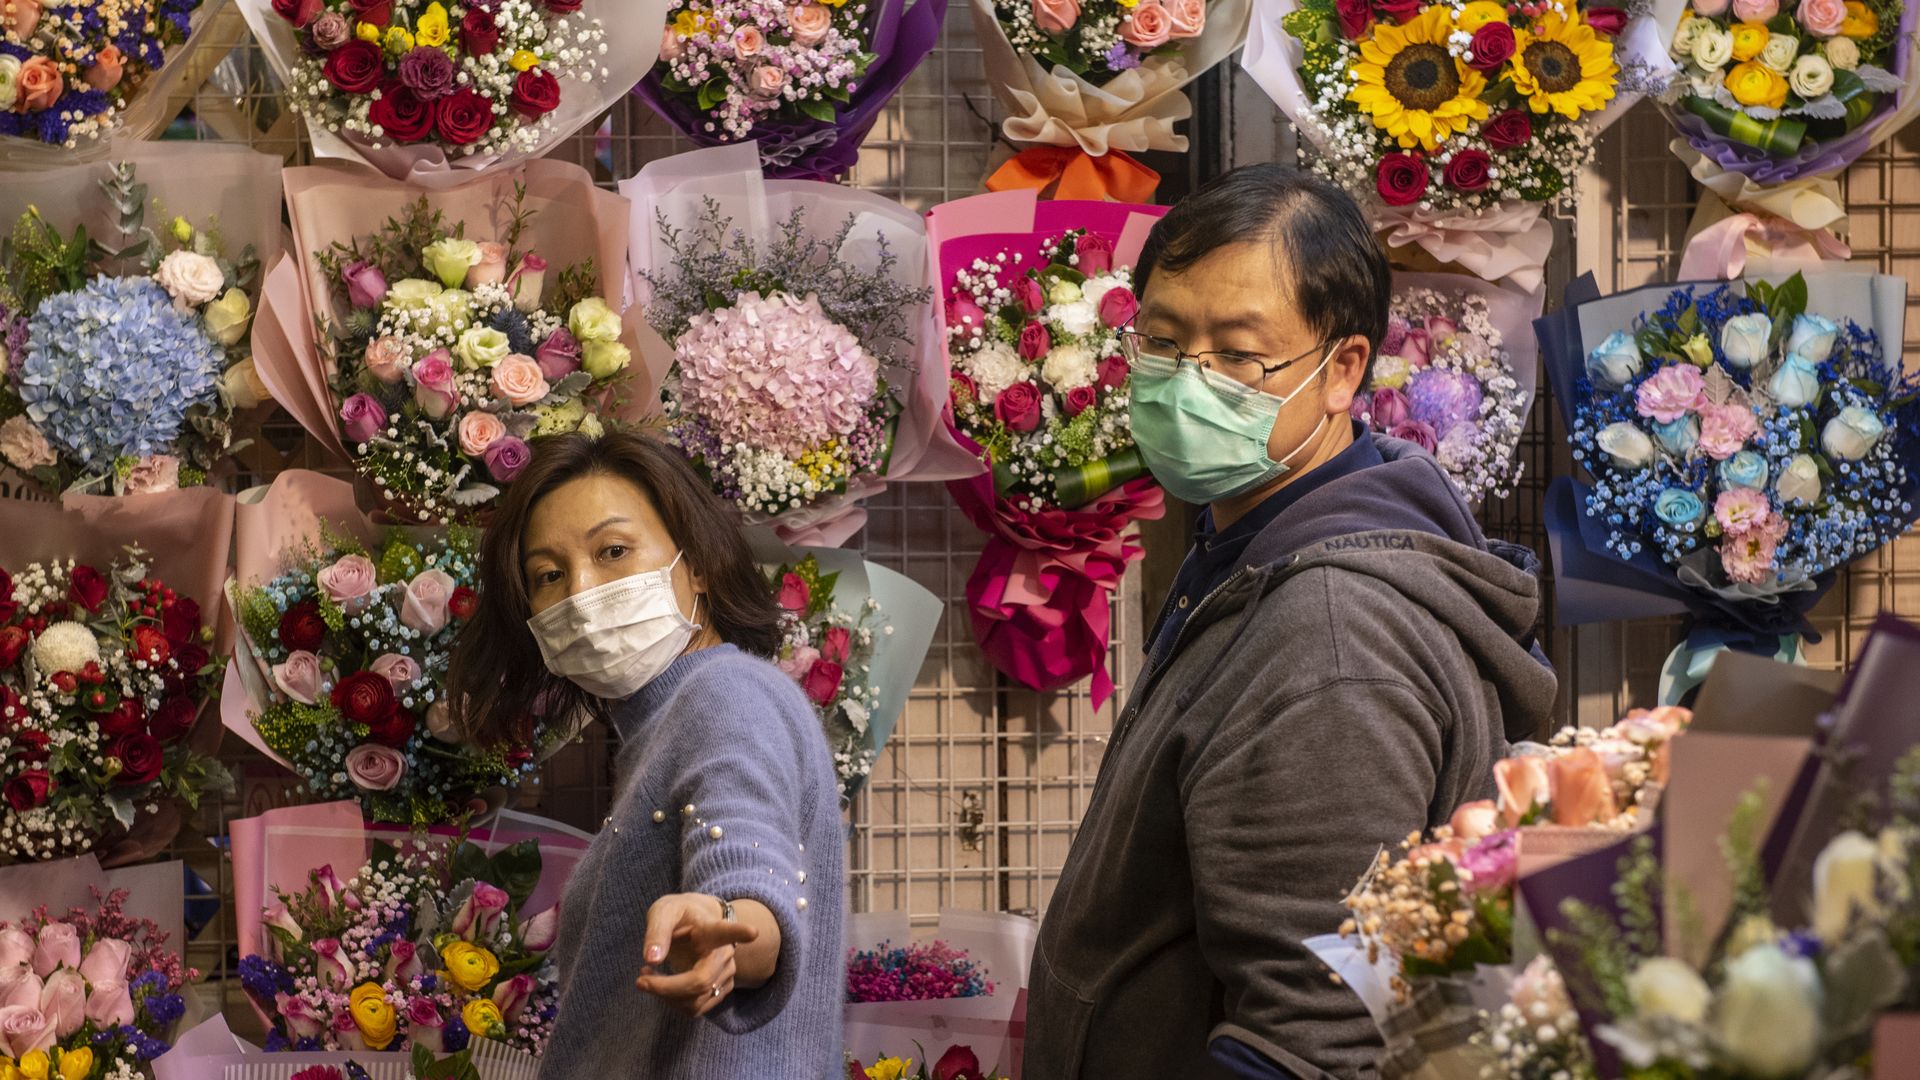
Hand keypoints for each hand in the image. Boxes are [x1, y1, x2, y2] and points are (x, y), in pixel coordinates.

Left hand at [635, 893, 759, 1017]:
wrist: (695, 923)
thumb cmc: (679, 915)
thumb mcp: (663, 913)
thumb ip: (656, 932)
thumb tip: (651, 959)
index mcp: (712, 929)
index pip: (727, 931)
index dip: (739, 932)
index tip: (753, 932)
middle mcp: (725, 954)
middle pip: (700, 981)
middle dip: (666, 988)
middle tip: (640, 979)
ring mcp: (726, 975)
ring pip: (696, 1001)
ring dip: (665, 997)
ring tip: (647, 978)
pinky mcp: (719, 991)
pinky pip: (695, 1009)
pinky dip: (672, 1003)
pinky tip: (662, 987)